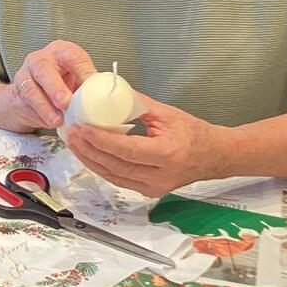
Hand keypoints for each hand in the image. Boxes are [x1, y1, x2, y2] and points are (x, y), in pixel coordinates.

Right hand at [5, 41, 96, 130]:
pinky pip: (26, 103)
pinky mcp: (17, 91)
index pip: (72, 56)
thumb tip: (110, 96)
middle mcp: (41, 59)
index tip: (91, 85)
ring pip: (31, 88)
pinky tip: (49, 123)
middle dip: (55, 87)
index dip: (82, 70)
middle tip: (65, 103)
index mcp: (61, 52)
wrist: (32, 95)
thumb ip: (90, 85)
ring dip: (45, 106)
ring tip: (57, 121)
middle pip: (44, 68)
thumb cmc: (62, 85)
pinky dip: (38, 114)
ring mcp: (25, 74)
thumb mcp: (78, 80)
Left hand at [65, 92, 227, 195]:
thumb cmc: (196, 134)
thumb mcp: (168, 114)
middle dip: (88, 150)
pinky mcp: (148, 192)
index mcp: (167, 154)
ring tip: (75, 143)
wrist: (215, 156)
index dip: (100, 140)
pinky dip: (102, 167)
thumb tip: (111, 94)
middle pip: (114, 166)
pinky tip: (90, 154)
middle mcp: (160, 176)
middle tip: (71, 133)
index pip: (126, 150)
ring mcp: (154, 188)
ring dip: (90, 160)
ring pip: (113, 177)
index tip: (82, 127)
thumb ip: (138, 106)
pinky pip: (119, 180)